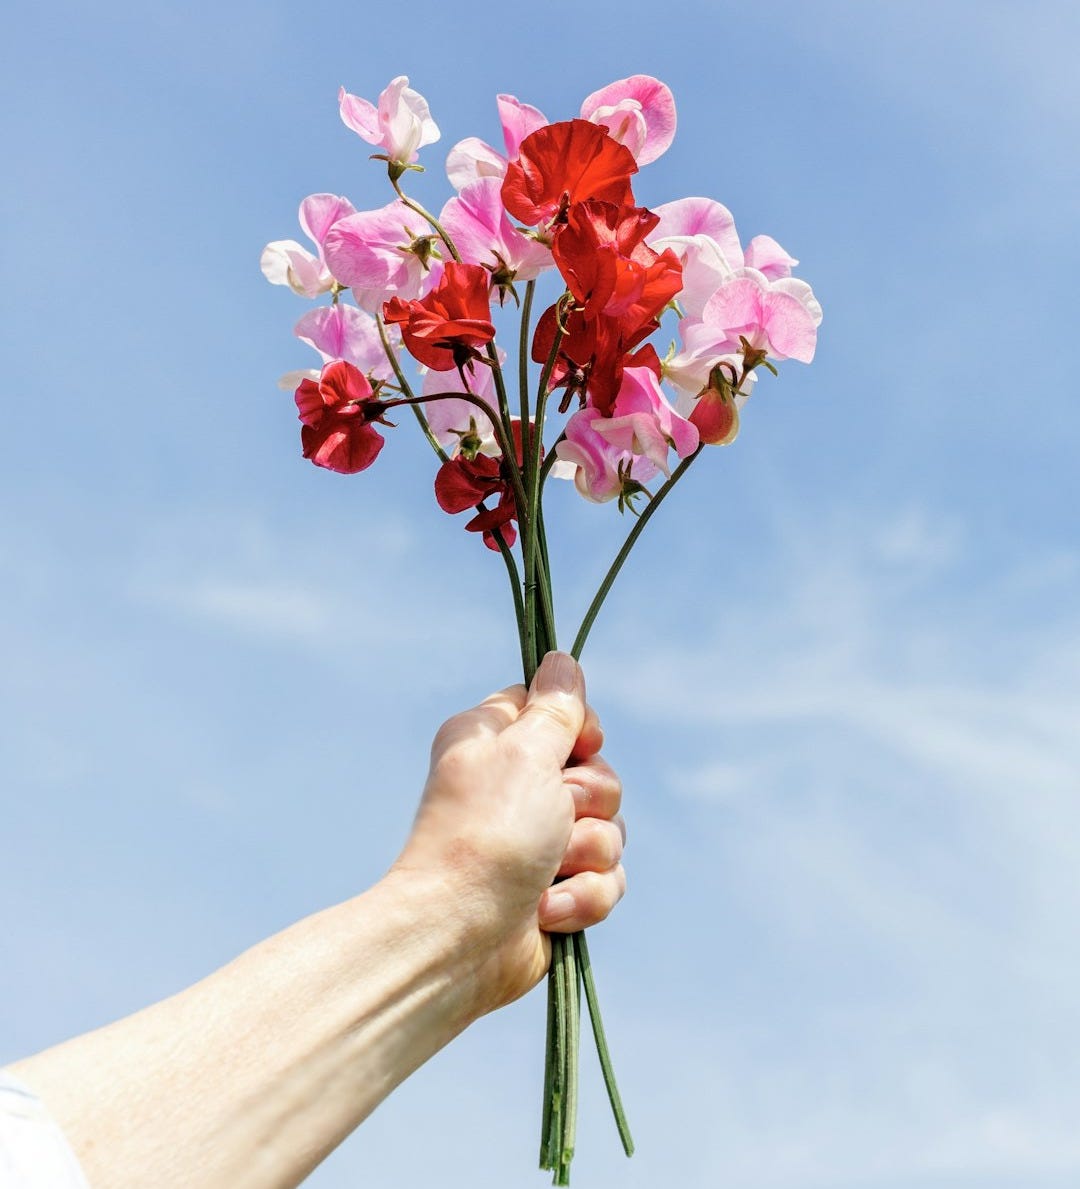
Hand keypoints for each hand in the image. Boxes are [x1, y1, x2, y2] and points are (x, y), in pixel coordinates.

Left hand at [391, 651, 625, 1014]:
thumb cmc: (488, 834)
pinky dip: (583, 896)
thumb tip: (561, 658)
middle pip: (597, 772)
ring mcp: (538, 842)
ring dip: (587, 853)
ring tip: (547, 870)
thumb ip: (556, 708)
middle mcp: (515, 787)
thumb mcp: (526, 754)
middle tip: (557, 813)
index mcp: (494, 742)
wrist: (462, 938)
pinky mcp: (557, 889)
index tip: (577, 746)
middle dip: (589, 800)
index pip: (558, 709)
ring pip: (610, 830)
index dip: (579, 729)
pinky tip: (546, 909)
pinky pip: (606, 880)